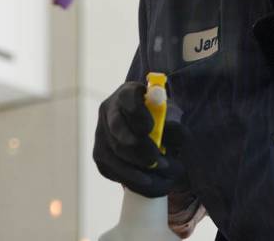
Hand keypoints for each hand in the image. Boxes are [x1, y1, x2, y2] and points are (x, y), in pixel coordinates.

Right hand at [93, 82, 190, 197]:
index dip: (138, 113)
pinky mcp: (98, 154)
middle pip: (118, 127)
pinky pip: (111, 168)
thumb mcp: (172, 118)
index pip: (128, 98)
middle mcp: (109, 110)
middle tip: (158, 159)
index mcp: (127, 93)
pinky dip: (130, 177)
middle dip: (139, 146)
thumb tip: (169, 133)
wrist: (145, 131)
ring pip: (115, 152)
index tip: (151, 127)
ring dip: (138, 165)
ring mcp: (100, 132)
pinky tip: (148, 180)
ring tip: (160, 171)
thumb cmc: (161, 120)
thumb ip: (174, 124)